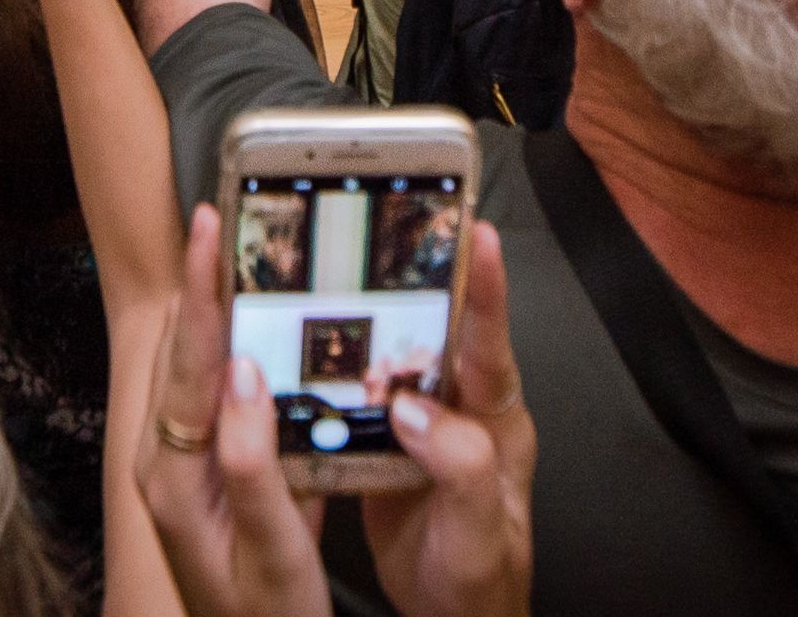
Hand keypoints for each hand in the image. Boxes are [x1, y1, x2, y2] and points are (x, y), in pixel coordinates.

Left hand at [139, 205, 332, 616]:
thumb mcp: (274, 554)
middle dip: (203, 281)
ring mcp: (180, 464)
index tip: (210, 227)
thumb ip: (253, 466)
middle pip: (184, 349)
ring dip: (215, 306)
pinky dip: (231, 344)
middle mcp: (165, 461)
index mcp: (173, 475)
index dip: (203, 290)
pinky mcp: (202, 470)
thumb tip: (242, 372)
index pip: (189, 360)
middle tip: (224, 215)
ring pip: (194, 364)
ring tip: (237, 248)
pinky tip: (257, 322)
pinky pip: (212, 390)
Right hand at [358, 221, 536, 616]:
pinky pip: (361, 388)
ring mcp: (422, 421)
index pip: (490, 344)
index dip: (486, 287)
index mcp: (496, 423)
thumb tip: (415, 408)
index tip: (479, 232)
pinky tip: (301, 341)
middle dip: (414, 271)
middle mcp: (461, 409)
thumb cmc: (479, 583)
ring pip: (394, 351)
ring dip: (365, 310)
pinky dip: (334, 362)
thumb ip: (460, 468)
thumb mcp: (478, 537)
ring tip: (332, 259)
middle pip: (438, 327)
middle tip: (385, 217)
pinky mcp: (385, 439)